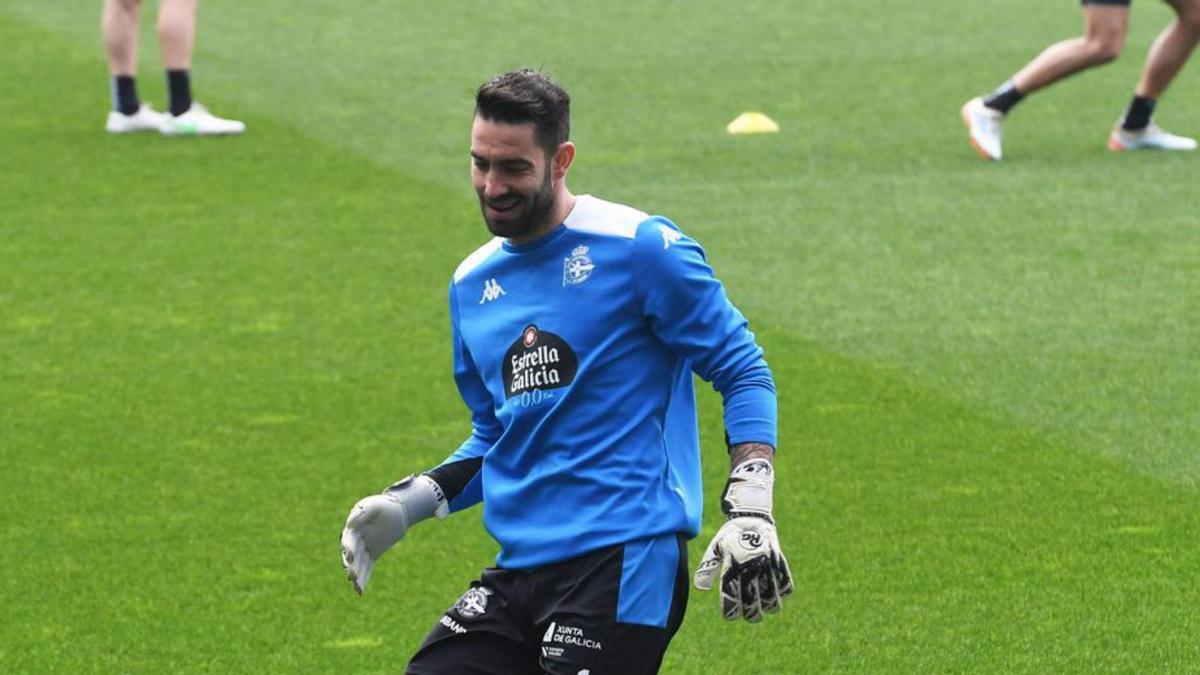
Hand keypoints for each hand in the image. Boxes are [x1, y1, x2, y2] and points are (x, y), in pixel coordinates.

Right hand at [340, 474, 447, 594]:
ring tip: (356, 587)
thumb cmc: (382, 506)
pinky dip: (364, 579)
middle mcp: (355, 540)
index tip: (350, 556)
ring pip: (358, 565)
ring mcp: (363, 549)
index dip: (349, 548)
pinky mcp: (373, 554)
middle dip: (351, 566)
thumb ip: (361, 513)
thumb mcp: (373, 506)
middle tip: (352, 576)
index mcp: (352, 529)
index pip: (348, 540)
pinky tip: (360, 591)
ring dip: (356, 576)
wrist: (397, 511)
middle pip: (351, 556)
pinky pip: (367, 568)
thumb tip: (349, 524)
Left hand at [693, 457, 792, 621]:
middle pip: (753, 601)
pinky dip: (783, 592)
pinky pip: (786, 582)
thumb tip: (700, 589)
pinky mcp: (778, 559)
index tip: (730, 617)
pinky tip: (777, 595)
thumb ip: (707, 568)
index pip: (731, 596)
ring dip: (769, 606)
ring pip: (772, 596)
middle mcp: (750, 566)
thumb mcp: (716, 548)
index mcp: (732, 564)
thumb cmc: (730, 534)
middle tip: (749, 617)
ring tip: (764, 610)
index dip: (730, 611)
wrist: (751, 514)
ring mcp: (766, 563)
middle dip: (751, 614)